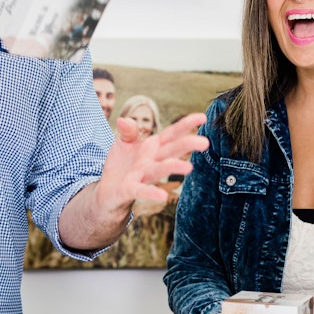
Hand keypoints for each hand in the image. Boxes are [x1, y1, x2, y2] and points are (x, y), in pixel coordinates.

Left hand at [94, 112, 208, 217]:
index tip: (203, 117)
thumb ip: (128, 130)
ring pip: (159, 169)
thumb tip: (122, 120)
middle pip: (171, 150)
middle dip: (186, 145)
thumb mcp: (124, 142)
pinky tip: (162, 196)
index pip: (172, 134)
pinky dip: (150, 192)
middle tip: (205, 142)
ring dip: (172, 168)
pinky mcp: (130, 189)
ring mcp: (142, 175)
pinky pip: (141, 190)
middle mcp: (151, 161)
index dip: (186, 125)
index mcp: (153, 146)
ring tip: (188, 168)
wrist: (108, 190)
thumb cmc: (122, 164)